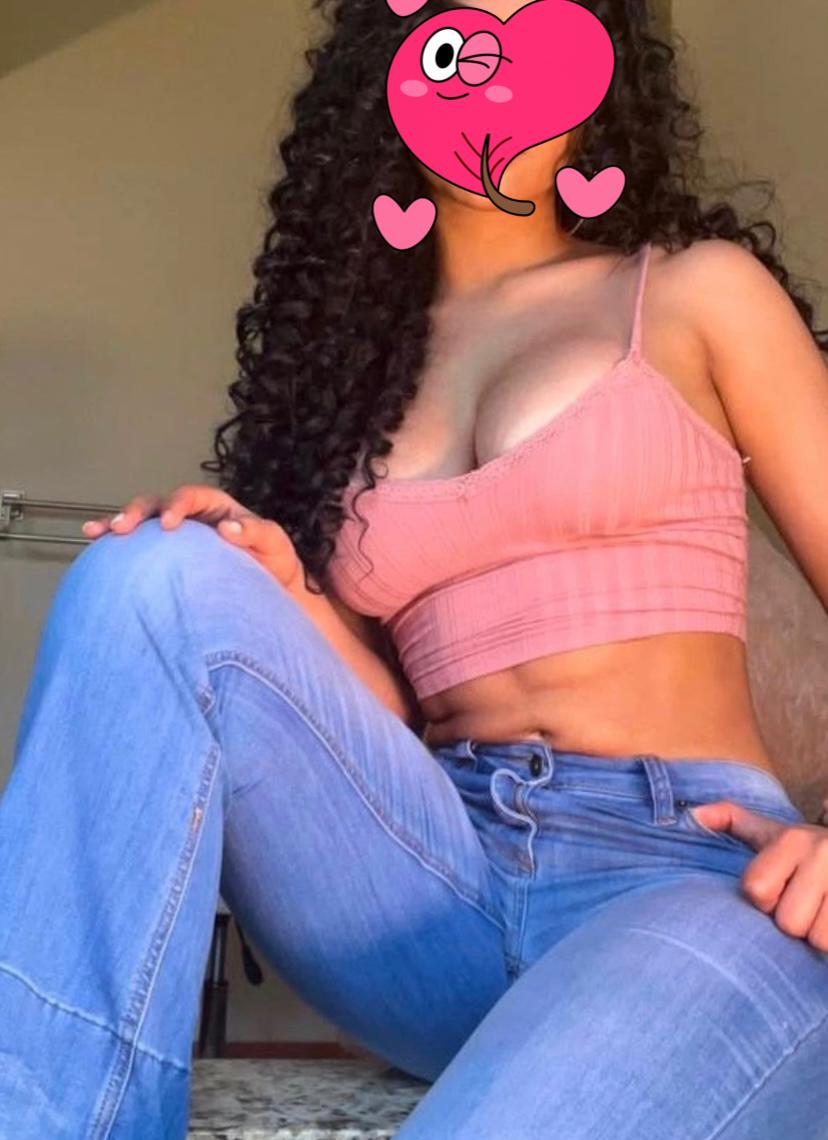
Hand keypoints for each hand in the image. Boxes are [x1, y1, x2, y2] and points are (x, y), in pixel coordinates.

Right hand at [81, 483, 303, 590]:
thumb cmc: (273, 562)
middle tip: (122, 527)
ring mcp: (176, 535)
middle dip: (138, 512)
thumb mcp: (274, 543)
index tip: (168, 524)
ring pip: (142, 522)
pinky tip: (95, 549)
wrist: (270, 588)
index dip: (177, 505)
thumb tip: (227, 528)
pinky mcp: (165, 555)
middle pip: (158, 504)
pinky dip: (116, 546)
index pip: (191, 496)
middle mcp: (192, 516)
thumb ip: (256, 532)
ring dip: (118, 524)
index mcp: (216, 506)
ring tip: (96, 532)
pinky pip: (139, 546)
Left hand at [692, 800, 827, 950]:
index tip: (778, 891)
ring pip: (818, 939)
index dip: (764, 900)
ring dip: (818, 936)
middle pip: (788, 922)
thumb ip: (733, 819)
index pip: (757, 889)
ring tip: (822, 914)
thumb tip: (693, 815)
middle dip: (794, 922)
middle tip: (804, 905)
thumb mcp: (773, 831)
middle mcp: (823, 855)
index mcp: (793, 840)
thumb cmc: (808, 851)